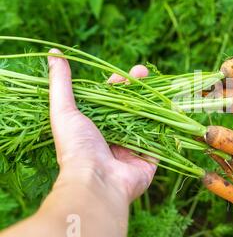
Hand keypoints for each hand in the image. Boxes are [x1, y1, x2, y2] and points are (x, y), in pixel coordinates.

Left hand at [48, 48, 156, 204]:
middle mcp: (113, 138)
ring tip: (162, 87)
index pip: (108, 101)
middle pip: (129, 108)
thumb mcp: (64, 111)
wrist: (97, 182)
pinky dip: (166, 128)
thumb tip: (54, 54)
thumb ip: (61, 83)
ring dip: (154, 104)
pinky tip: (174, 110)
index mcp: (94, 128)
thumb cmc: (77, 147)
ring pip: (146, 122)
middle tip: (145, 73)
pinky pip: (160, 141)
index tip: (128, 73)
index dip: (118, 85)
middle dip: (138, 90)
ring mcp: (132, 150)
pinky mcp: (148, 161)